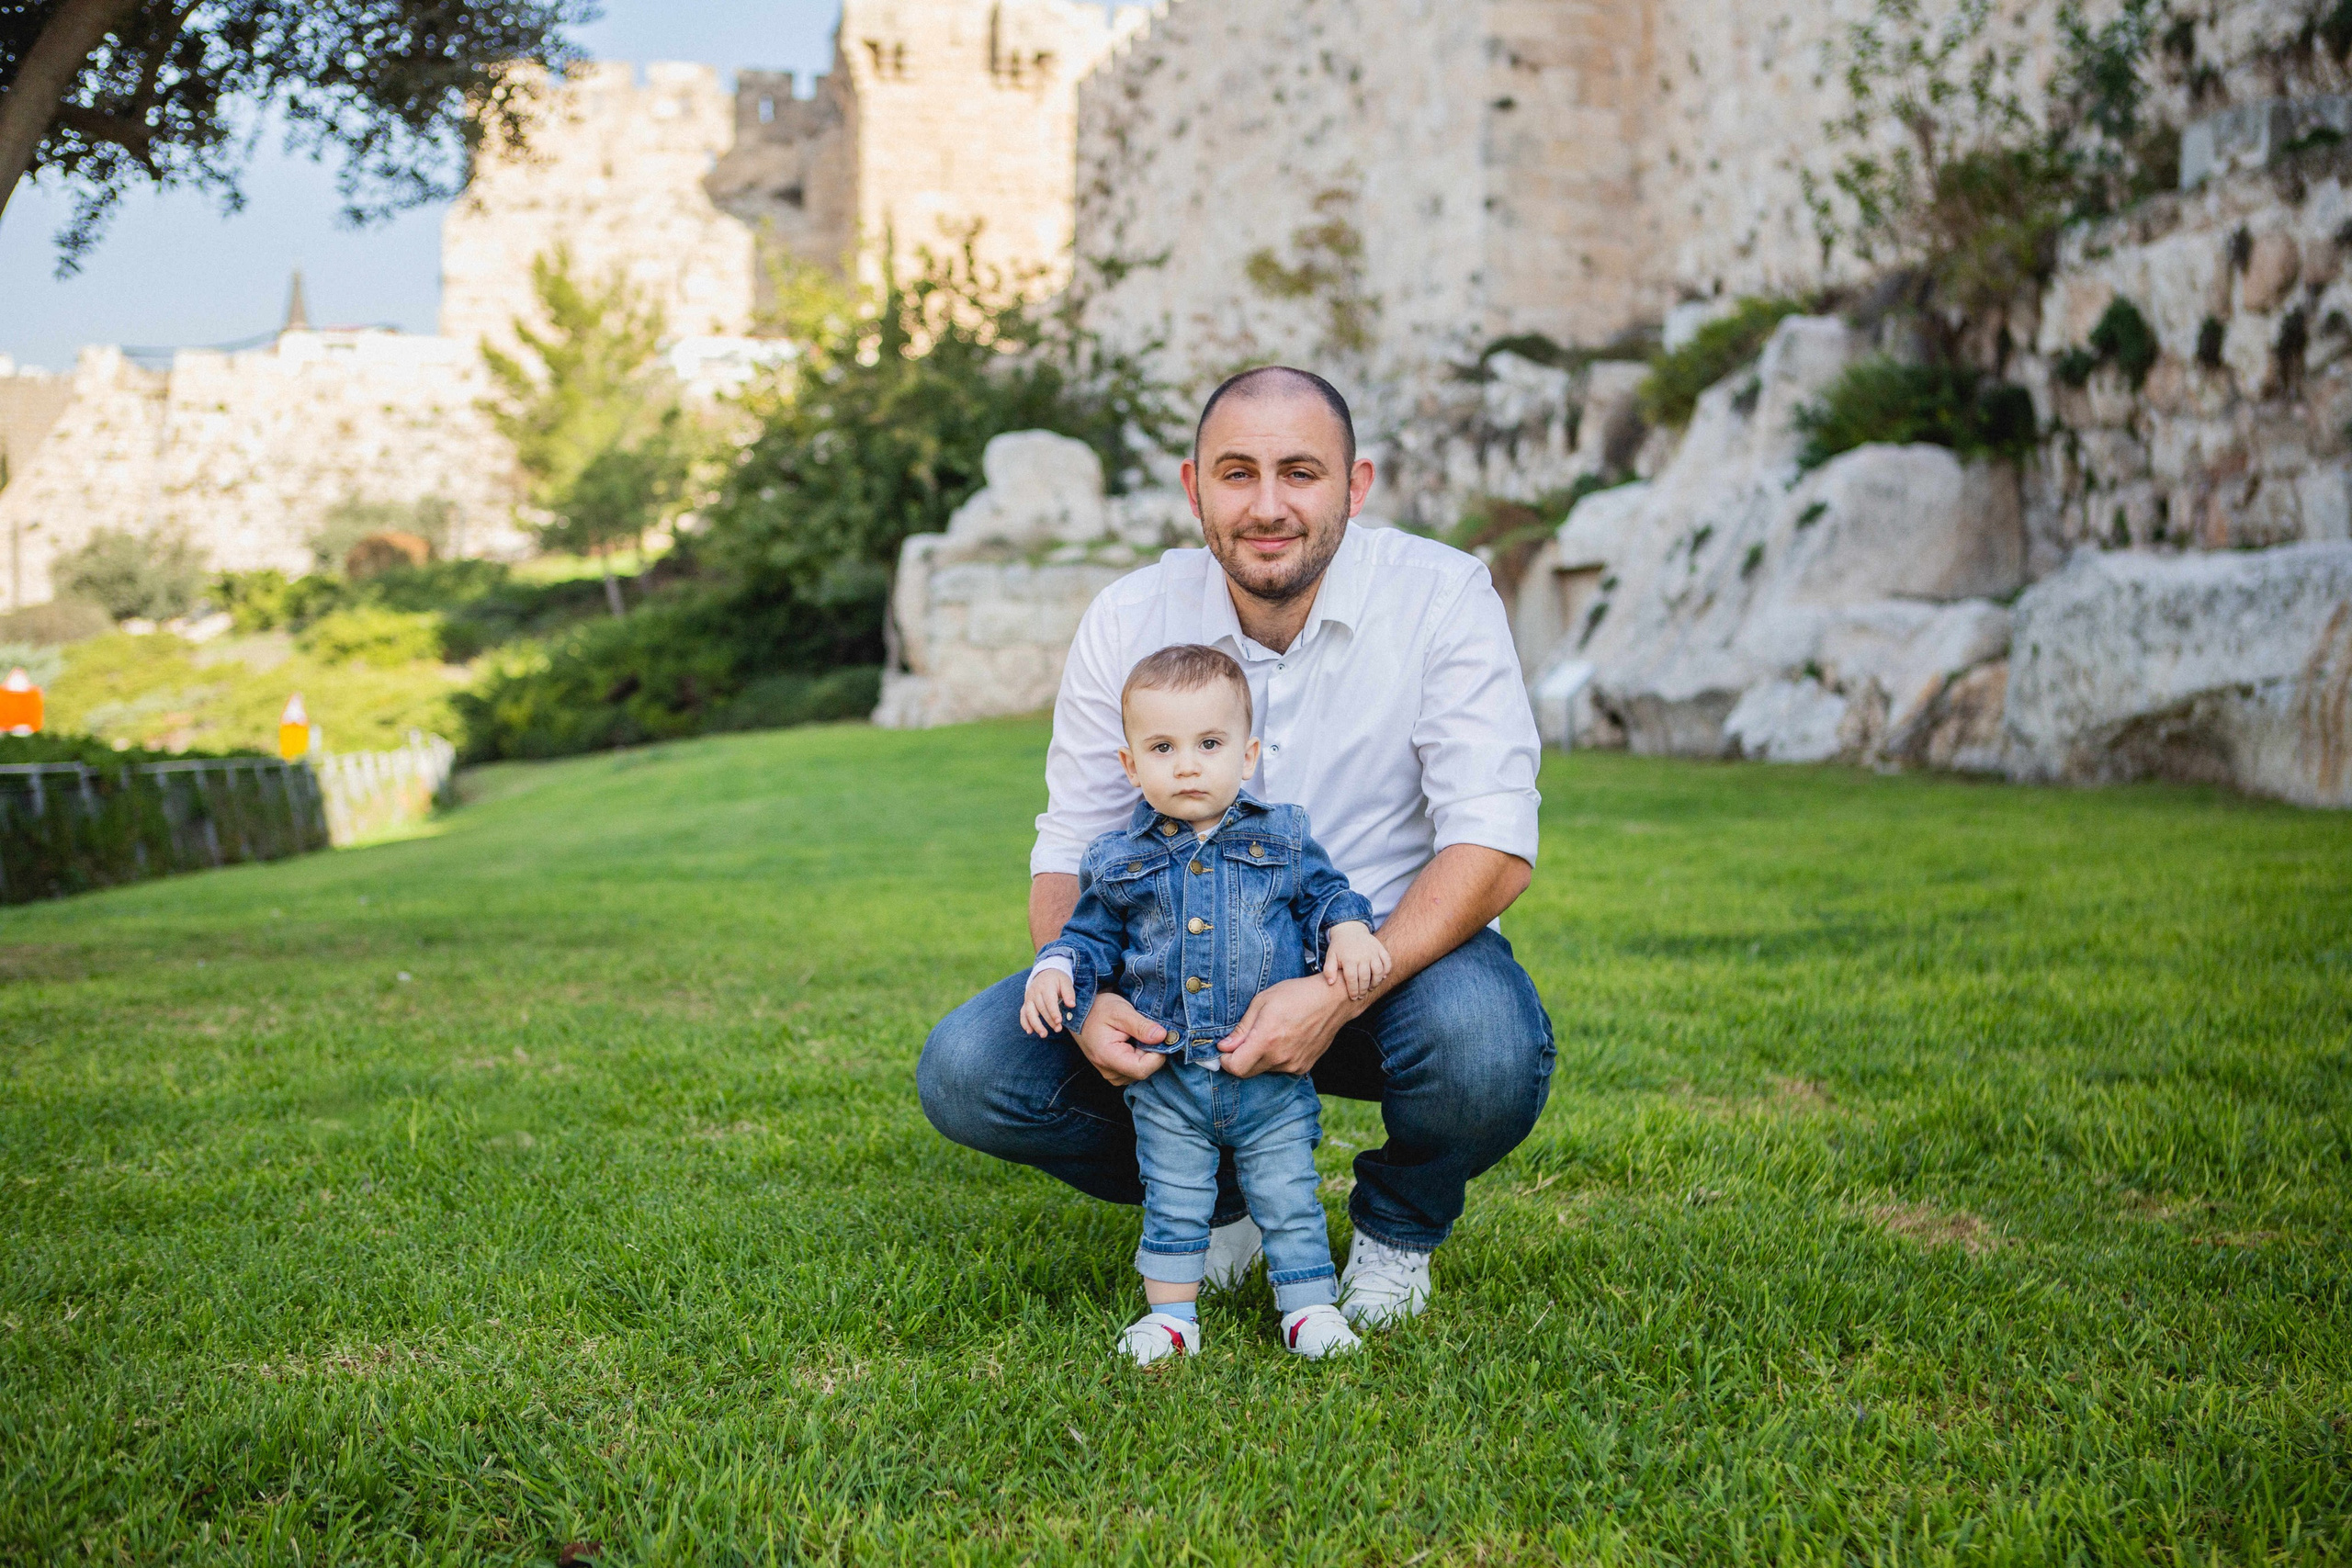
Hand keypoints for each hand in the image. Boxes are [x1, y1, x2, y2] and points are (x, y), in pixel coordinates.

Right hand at [1020, 969, 1076, 1036]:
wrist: (1045, 972)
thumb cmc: (1058, 979)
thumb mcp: (1065, 981)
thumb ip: (1069, 993)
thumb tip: (1072, 1005)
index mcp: (1046, 986)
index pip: (1049, 1001)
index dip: (1054, 1012)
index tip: (1059, 1021)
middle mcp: (1035, 992)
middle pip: (1041, 1009)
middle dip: (1049, 1021)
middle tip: (1058, 1029)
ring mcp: (1028, 998)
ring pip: (1029, 1013)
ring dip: (1036, 1025)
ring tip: (1044, 1035)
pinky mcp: (1026, 1003)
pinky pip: (1023, 1014)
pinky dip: (1025, 1023)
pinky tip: (1030, 1031)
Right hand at [1077, 991, 1170, 1085]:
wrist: (1081, 1014)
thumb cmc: (1098, 1009)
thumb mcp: (1120, 1011)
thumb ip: (1141, 1026)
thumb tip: (1162, 1037)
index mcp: (1107, 1057)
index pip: (1142, 1069)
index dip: (1157, 1055)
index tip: (1160, 1037)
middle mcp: (1109, 1071)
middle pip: (1145, 1070)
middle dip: (1152, 1051)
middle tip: (1145, 1030)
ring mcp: (1112, 1075)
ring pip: (1142, 1070)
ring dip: (1146, 1053)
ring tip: (1135, 1035)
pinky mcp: (1116, 1073)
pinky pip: (1136, 1069)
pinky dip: (1140, 1056)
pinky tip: (1132, 1042)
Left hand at [1218, 974, 1358, 1078]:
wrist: (1332, 1001)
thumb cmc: (1296, 995)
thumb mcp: (1262, 1002)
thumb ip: (1242, 1028)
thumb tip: (1224, 1046)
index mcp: (1266, 1040)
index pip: (1236, 1067)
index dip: (1225, 1060)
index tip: (1226, 1049)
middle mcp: (1279, 1057)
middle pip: (1247, 1072)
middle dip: (1239, 1059)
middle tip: (1244, 1040)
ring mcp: (1293, 1064)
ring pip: (1264, 1069)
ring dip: (1259, 1058)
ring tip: (1271, 1034)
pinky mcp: (1303, 1067)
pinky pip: (1280, 1069)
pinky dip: (1275, 1059)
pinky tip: (1284, 1039)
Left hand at [1320, 921, 1392, 1001]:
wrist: (1350, 928)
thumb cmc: (1340, 947)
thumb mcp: (1331, 956)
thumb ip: (1329, 970)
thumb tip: (1330, 983)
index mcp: (1348, 959)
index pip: (1351, 979)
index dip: (1353, 990)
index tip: (1353, 998)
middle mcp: (1362, 955)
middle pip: (1365, 977)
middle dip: (1363, 990)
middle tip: (1361, 996)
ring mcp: (1372, 951)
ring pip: (1378, 971)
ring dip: (1376, 982)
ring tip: (1371, 988)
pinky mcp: (1380, 948)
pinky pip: (1387, 961)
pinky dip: (1387, 970)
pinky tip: (1382, 977)